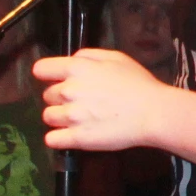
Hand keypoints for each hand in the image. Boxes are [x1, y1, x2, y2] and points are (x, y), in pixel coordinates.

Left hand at [36, 48, 174, 151]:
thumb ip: (88, 55)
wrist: (153, 112)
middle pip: (47, 95)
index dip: (48, 74)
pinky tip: (71, 134)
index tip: (55, 79)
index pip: (41, 69)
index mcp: (77, 69)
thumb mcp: (116, 57)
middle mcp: (68, 91)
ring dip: (59, 118)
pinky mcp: (76, 138)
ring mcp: (71, 116)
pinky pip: (51, 139)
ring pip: (48, 117)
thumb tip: (71, 60)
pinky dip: (58, 138)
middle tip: (81, 101)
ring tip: (79, 119)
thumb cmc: (138, 83)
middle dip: (60, 98)